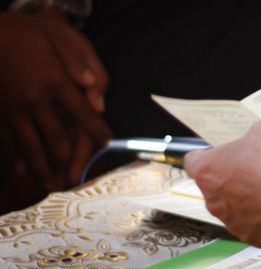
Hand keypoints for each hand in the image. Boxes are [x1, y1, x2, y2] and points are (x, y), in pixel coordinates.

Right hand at [0, 10, 110, 189]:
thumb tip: (97, 96)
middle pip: (57, 138)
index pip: (84, 114)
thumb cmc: (26, 31)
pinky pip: (7, 139)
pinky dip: (16, 157)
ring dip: (43, 168)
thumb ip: (81, 63)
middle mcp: (36, 100)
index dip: (97, 131)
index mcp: (57, 82)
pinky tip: (22, 171)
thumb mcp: (59, 36)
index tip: (106, 144)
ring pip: (31, 145)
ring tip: (52, 185)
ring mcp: (13, 108)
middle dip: (69, 162)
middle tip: (76, 179)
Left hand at [184, 120, 260, 246]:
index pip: (193, 161)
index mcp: (207, 170)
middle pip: (216, 186)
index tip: (222, 153)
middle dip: (233, 178)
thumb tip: (257, 141)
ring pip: (235, 208)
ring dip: (248, 198)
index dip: (209, 155)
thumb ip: (252, 136)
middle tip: (256, 168)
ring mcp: (232, 221)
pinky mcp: (252, 236)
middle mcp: (213, 200)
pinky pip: (255, 224)